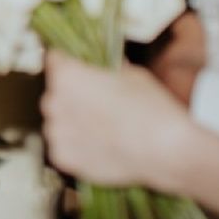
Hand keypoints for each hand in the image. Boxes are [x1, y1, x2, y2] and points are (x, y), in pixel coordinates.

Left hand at [41, 52, 193, 187]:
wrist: (164, 151)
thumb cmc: (150, 109)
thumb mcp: (133, 76)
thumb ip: (110, 69)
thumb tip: (109, 66)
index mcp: (67, 76)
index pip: (55, 61)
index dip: (68, 62)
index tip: (76, 66)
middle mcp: (54, 102)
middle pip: (56, 92)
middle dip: (72, 94)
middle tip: (98, 101)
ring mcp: (56, 132)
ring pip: (58, 120)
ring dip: (72, 121)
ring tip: (102, 127)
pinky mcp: (62, 156)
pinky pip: (62, 145)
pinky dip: (76, 145)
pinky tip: (99, 145)